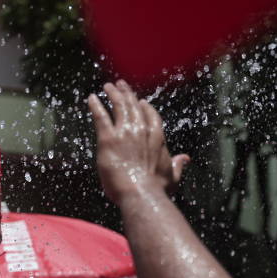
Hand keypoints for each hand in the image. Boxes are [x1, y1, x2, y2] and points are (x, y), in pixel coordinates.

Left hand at [88, 81, 188, 202]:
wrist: (141, 192)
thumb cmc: (157, 189)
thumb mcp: (172, 176)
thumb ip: (177, 165)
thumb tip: (185, 159)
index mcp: (157, 138)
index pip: (151, 117)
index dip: (145, 108)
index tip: (140, 102)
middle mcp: (141, 130)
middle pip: (134, 107)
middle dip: (127, 94)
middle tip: (121, 85)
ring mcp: (124, 133)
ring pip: (118, 106)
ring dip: (113, 94)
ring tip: (108, 86)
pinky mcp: (108, 139)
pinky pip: (100, 117)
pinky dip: (95, 106)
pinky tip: (91, 98)